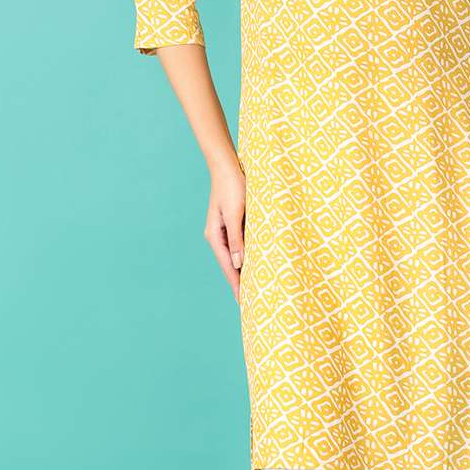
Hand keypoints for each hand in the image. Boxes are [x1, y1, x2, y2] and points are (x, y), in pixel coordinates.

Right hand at [203, 161, 246, 304]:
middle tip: (250, 303)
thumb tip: (239, 263)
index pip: (228, 266)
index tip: (243, 303)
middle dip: (239, 282)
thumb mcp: (235, 213)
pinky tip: (253, 262)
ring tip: (253, 287)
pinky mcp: (232, 223)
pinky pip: (239, 244)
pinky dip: (246, 256)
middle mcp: (218, 236)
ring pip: (235, 255)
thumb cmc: (232, 187)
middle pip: (230, 264)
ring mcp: (224, 230)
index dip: (237, 285)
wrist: (227, 166)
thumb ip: (237, 238)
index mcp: (215, 236)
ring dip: (243, 270)